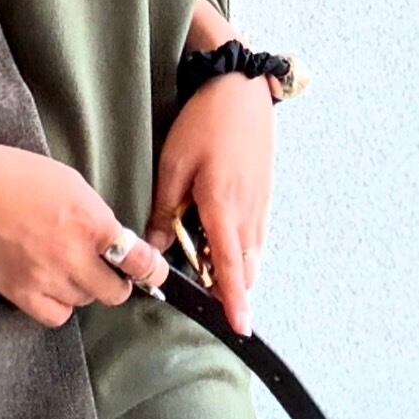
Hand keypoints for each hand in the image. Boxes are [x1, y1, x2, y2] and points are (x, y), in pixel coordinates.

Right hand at [0, 135, 169, 328]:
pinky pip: (56, 316)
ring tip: (66, 266)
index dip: (152, 270)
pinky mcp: (20, 292)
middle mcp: (72, 255)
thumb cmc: (19, 176)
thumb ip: (100, 218)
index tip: (154, 273)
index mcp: (91, 223)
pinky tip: (51, 285)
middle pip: (114, 292)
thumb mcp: (73, 184)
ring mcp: (46, 277)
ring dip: (83, 288)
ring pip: (85, 301)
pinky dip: (59, 304)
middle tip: (105, 269)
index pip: (139, 261)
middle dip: (115, 280)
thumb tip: (119, 244)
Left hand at [144, 72, 275, 336]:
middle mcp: (248, 211)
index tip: (239, 327)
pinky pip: (256, 236)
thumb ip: (164, 211)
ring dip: (237, 272)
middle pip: (245, 269)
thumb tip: (153, 248)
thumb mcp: (174, 164)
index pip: (229, 266)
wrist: (242, 91)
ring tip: (212, 277)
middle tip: (209, 303)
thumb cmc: (205, 123)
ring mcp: (261, 204)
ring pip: (253, 255)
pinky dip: (243, 252)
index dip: (234, 300)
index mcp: (222, 206)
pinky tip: (224, 247)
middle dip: (231, 292)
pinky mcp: (265, 196)